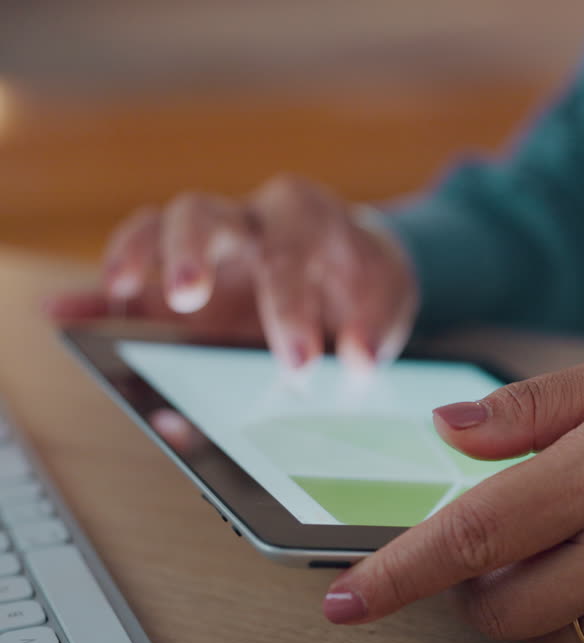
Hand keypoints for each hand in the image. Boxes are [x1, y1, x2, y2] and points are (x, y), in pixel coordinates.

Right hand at [45, 175, 418, 370]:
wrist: (356, 262)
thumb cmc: (366, 280)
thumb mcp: (390, 299)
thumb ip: (377, 327)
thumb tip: (355, 358)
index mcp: (306, 218)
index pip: (289, 254)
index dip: (290, 308)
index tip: (298, 361)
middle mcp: (249, 219)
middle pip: (206, 215)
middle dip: (193, 255)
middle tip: (191, 299)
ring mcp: (208, 243)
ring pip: (162, 226)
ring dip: (140, 255)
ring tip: (126, 291)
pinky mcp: (180, 270)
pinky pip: (135, 268)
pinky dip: (100, 291)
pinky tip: (68, 312)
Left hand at [322, 355, 583, 642]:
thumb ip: (526, 409)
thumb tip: (443, 432)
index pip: (473, 534)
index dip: (399, 573)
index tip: (346, 602)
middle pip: (498, 606)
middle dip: (472, 588)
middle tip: (504, 544)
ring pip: (546, 633)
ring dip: (532, 599)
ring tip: (577, 547)